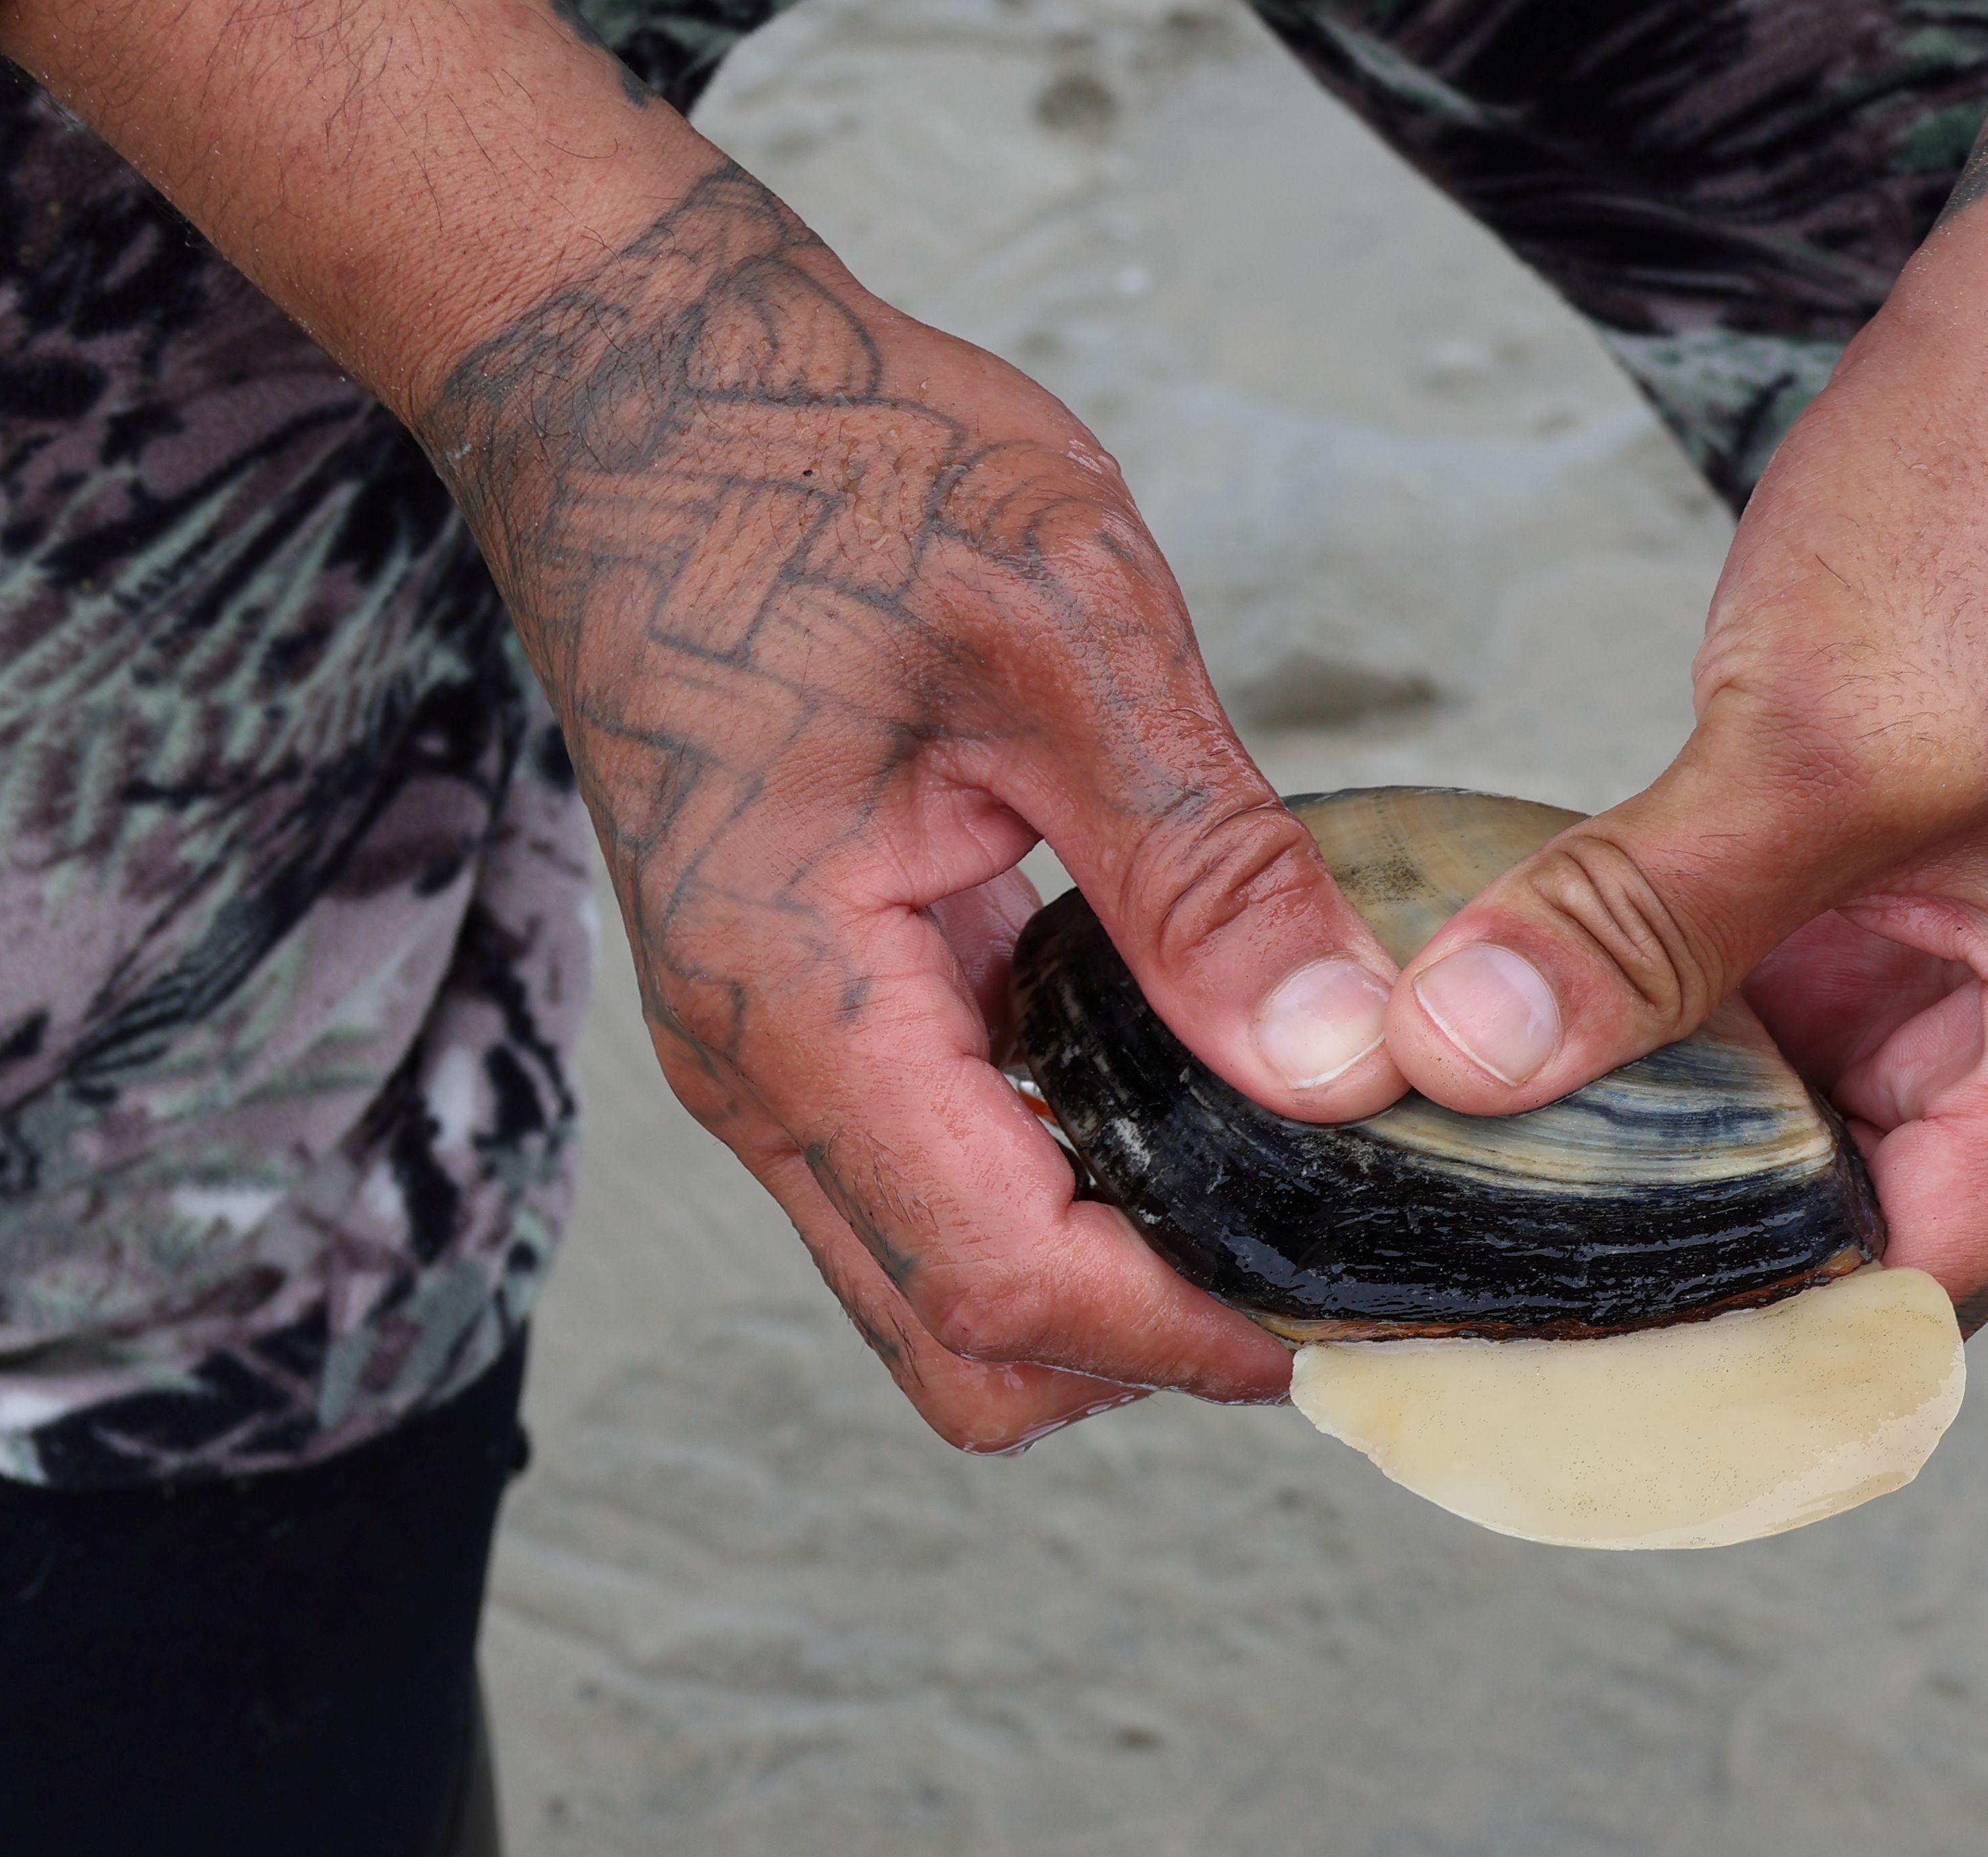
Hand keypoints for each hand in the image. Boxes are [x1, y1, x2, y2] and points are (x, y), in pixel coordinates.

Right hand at [0, 0, 1414, 1451]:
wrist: (639, 380)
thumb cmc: (820, 465)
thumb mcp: (1064, 626)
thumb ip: (1201, 862)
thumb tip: (1337, 1060)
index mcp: (802, 1003)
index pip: (1008, 1285)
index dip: (1189, 1333)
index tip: (1348, 1305)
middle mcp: (763, 1071)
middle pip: (967, 1345)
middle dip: (1153, 1344)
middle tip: (1334, 1251)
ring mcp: (775, 1054)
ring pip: (949, 1286)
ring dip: (1114, 1276)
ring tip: (1286, 1178)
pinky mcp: (812, 1016)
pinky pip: (946, 1180)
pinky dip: (1072, 1190)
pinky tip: (1193, 1091)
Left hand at [1369, 0, 1987, 1323]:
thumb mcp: (1814, 735)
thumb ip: (1640, 923)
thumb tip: (1454, 1065)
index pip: (1897, 1308)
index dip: (1712, 1356)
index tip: (1516, 1367)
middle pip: (1851, 1253)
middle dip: (1664, 1270)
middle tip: (1444, 1291)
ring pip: (1802, 1156)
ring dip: (1654, 1164)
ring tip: (1457, 1190)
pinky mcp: (1932, 933)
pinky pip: (1787, 1051)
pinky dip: (1671, 1058)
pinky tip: (1524, 1056)